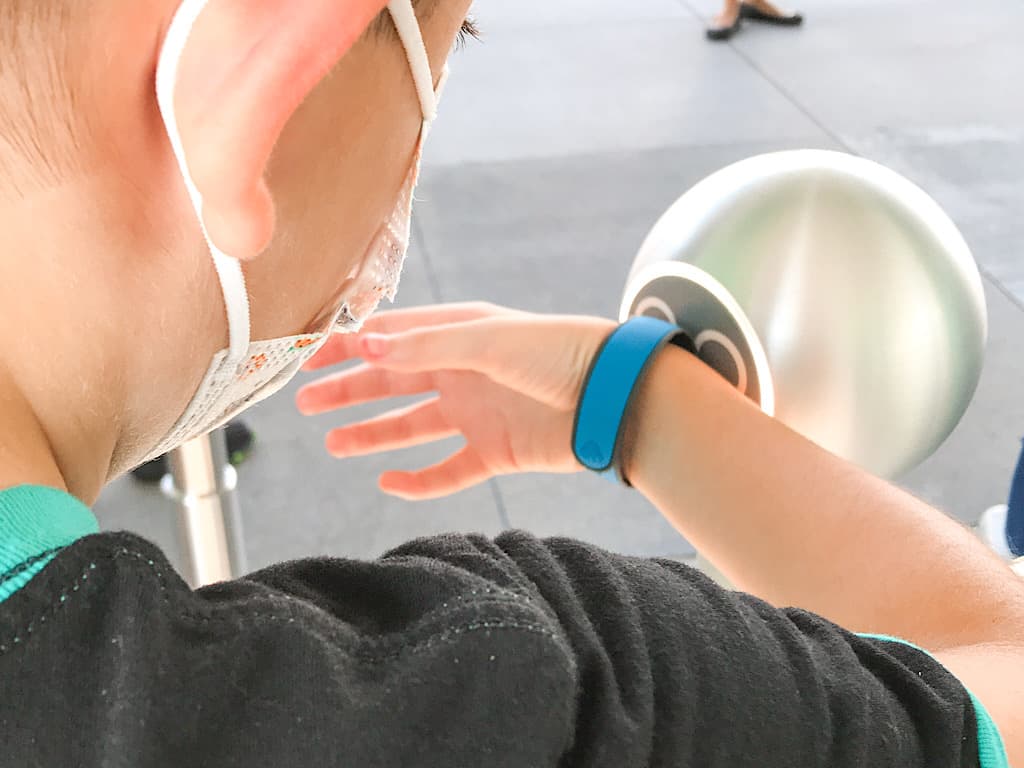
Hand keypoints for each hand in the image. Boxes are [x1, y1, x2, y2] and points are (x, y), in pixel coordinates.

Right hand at [295, 303, 615, 499]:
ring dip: (372, 435)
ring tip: (333, 445)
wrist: (613, 396)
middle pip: (393, 383)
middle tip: (304, 405)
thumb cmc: (556, 352)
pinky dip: (420, 481)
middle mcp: (462, 372)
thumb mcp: (487, 340)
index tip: (305, 358)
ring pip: (412, 427)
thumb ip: (425, 346)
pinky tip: (390, 483)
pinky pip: (448, 470)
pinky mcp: (495, 451)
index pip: (391, 338)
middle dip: (348, 391)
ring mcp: (477, 413)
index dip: (348, 347)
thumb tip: (363, 347)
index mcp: (458, 335)